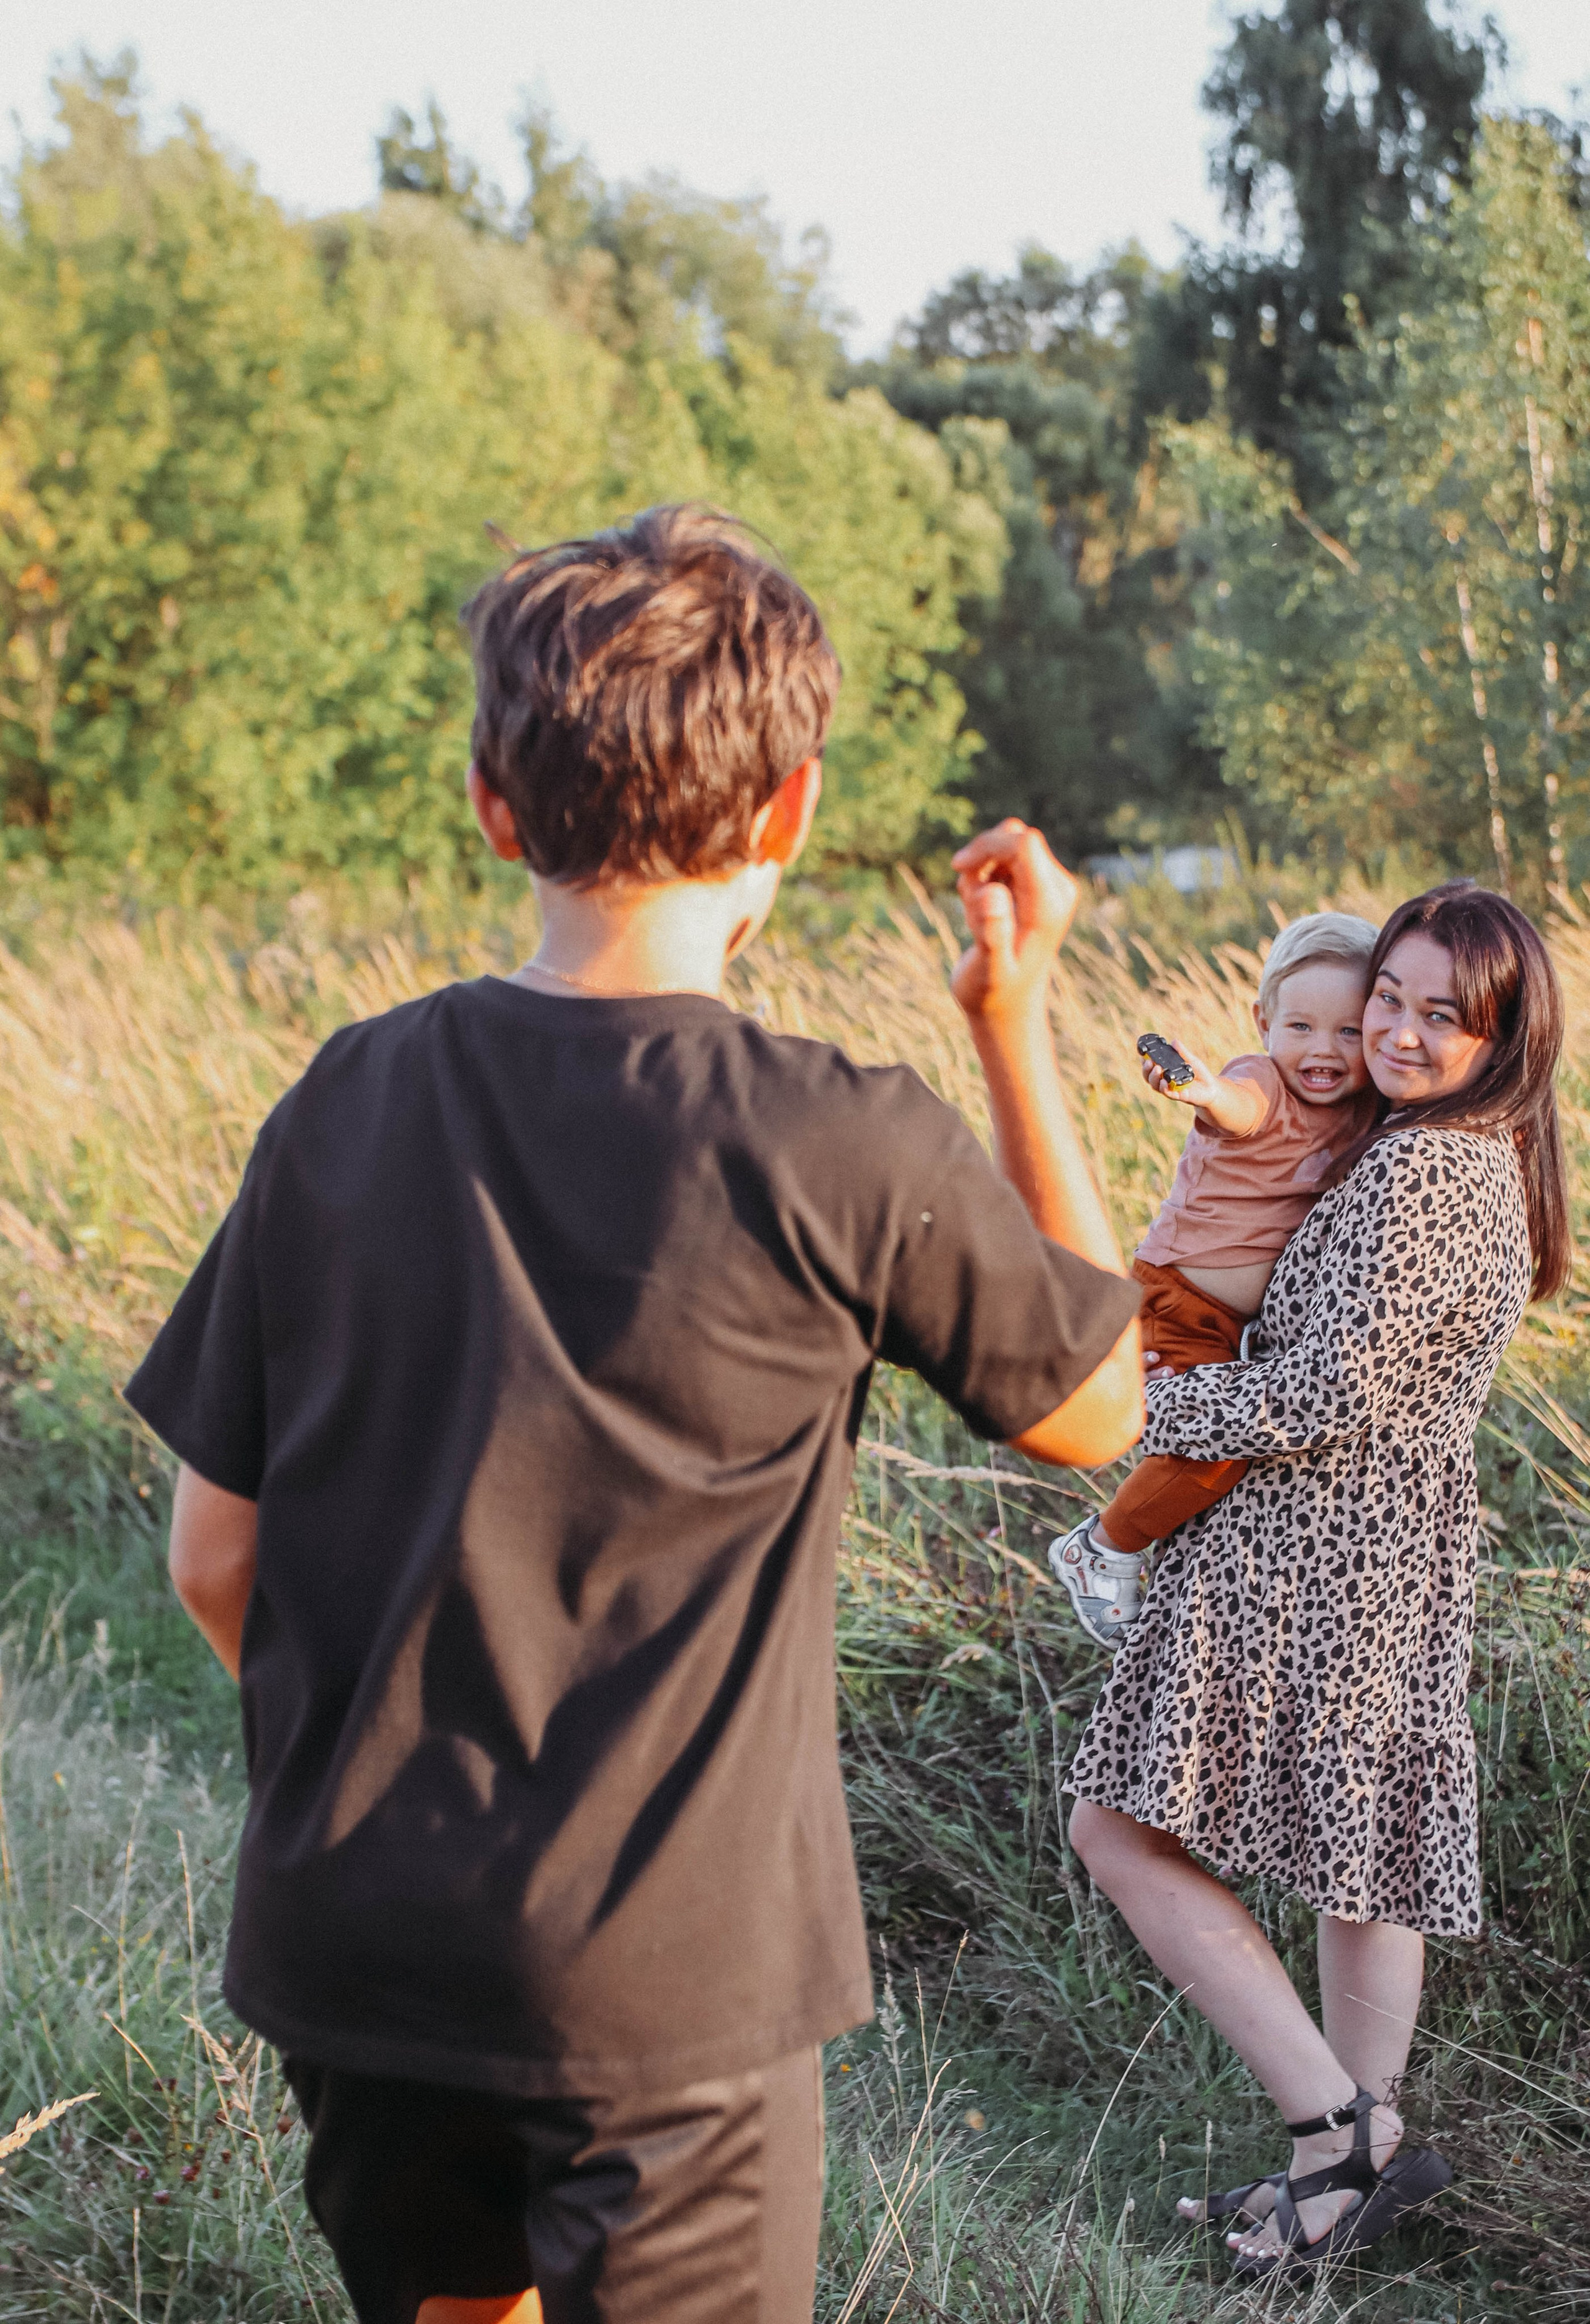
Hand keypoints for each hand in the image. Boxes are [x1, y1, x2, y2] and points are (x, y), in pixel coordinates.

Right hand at [950, 820, 1078, 1024]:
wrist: (1006, 1008)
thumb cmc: (994, 993)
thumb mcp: (989, 971)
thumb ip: (992, 935)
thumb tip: (992, 894)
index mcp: (1049, 902)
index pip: (1023, 844)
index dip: (988, 846)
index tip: (960, 867)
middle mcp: (1055, 889)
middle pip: (1014, 836)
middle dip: (981, 860)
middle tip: (967, 899)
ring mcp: (1045, 887)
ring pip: (1004, 847)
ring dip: (979, 874)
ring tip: (975, 917)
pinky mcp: (1032, 888)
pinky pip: (1001, 860)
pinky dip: (981, 879)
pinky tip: (980, 913)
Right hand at [1141, 1042, 1221, 1111]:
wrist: (1212, 1088)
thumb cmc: (1200, 1074)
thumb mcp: (1191, 1060)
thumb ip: (1182, 1052)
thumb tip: (1174, 1041)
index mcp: (1165, 1072)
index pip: (1150, 1068)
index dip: (1144, 1062)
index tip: (1142, 1055)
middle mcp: (1165, 1081)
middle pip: (1149, 1077)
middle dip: (1146, 1070)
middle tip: (1149, 1062)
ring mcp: (1171, 1089)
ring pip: (1155, 1086)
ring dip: (1154, 1078)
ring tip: (1157, 1069)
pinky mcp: (1179, 1096)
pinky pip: (1168, 1094)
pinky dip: (1164, 1088)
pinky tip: (1164, 1082)